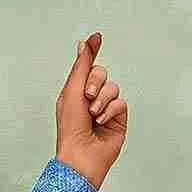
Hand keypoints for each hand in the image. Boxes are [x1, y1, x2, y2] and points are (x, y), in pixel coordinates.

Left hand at [54, 30, 127, 189]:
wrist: (81, 153)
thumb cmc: (70, 127)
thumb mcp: (72, 91)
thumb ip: (81, 66)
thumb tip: (84, 43)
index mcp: (75, 91)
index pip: (86, 67)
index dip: (91, 53)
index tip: (97, 38)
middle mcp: (90, 98)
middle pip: (101, 74)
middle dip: (94, 83)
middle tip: (86, 96)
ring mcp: (105, 108)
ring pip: (113, 88)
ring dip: (101, 100)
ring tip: (93, 115)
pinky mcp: (118, 118)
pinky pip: (121, 102)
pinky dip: (111, 111)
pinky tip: (101, 122)